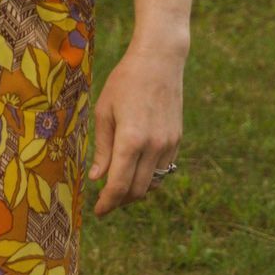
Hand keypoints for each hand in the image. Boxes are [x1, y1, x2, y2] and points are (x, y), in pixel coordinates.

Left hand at [88, 44, 184, 217]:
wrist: (159, 62)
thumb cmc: (125, 82)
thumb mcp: (104, 111)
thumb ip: (102, 147)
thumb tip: (97, 178)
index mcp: (131, 139)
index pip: (119, 185)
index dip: (107, 203)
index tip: (98, 212)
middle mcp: (153, 147)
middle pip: (137, 191)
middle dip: (120, 200)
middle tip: (105, 200)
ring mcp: (168, 145)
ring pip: (153, 184)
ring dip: (135, 190)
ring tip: (119, 185)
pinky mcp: (177, 140)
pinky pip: (163, 170)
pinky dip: (149, 177)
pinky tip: (136, 169)